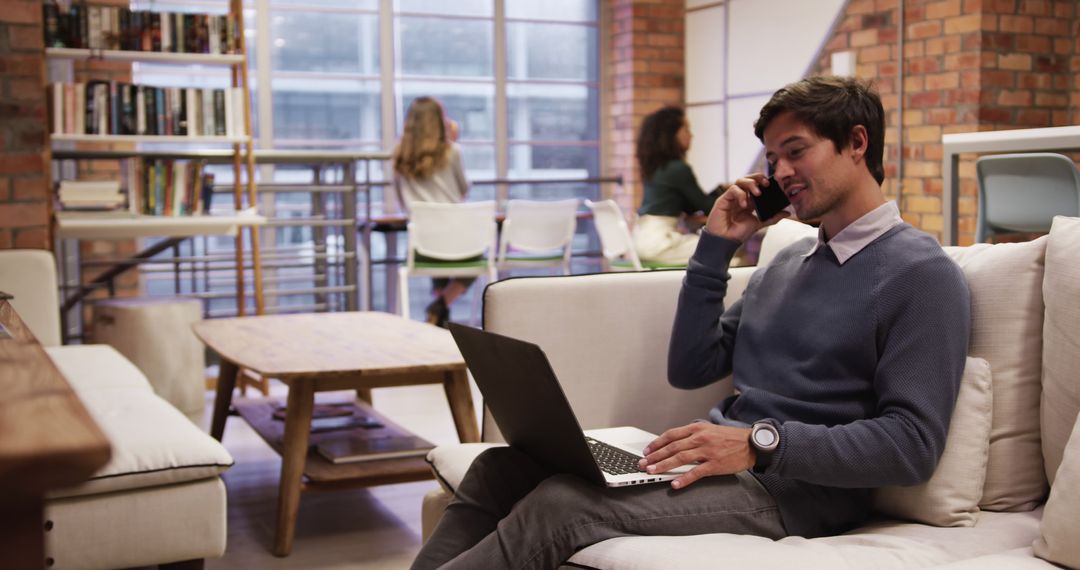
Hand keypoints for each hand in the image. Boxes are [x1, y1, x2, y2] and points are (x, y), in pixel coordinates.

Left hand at [638, 422, 754, 489]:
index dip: (657, 443)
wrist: (751, 444)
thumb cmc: (730, 438)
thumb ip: (692, 434)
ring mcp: (707, 452)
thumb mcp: (709, 429)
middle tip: (643, 463)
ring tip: (652, 471)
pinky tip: (675, 483)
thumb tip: (674, 442)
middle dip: (655, 456)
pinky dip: (684, 478)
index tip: (647, 450)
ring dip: (664, 465)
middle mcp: (700, 438)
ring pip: (680, 459)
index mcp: (697, 429)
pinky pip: (696, 473)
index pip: (671, 435)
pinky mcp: (715, 465)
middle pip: (672, 447)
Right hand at [704, 175, 788, 242]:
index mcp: (748, 201)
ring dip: (750, 184)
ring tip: (758, 193)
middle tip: (766, 184)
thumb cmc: (738, 233)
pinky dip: (740, 194)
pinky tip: (745, 204)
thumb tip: (787, 213)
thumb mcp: (759, 224)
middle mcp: (740, 197)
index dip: (764, 181)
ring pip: (740, 181)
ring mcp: (731, 198)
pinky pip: (732, 190)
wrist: (724, 242)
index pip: (756, 185)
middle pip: (748, 178)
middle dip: (758, 178)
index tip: (774, 184)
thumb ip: (772, 218)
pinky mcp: (723, 200)